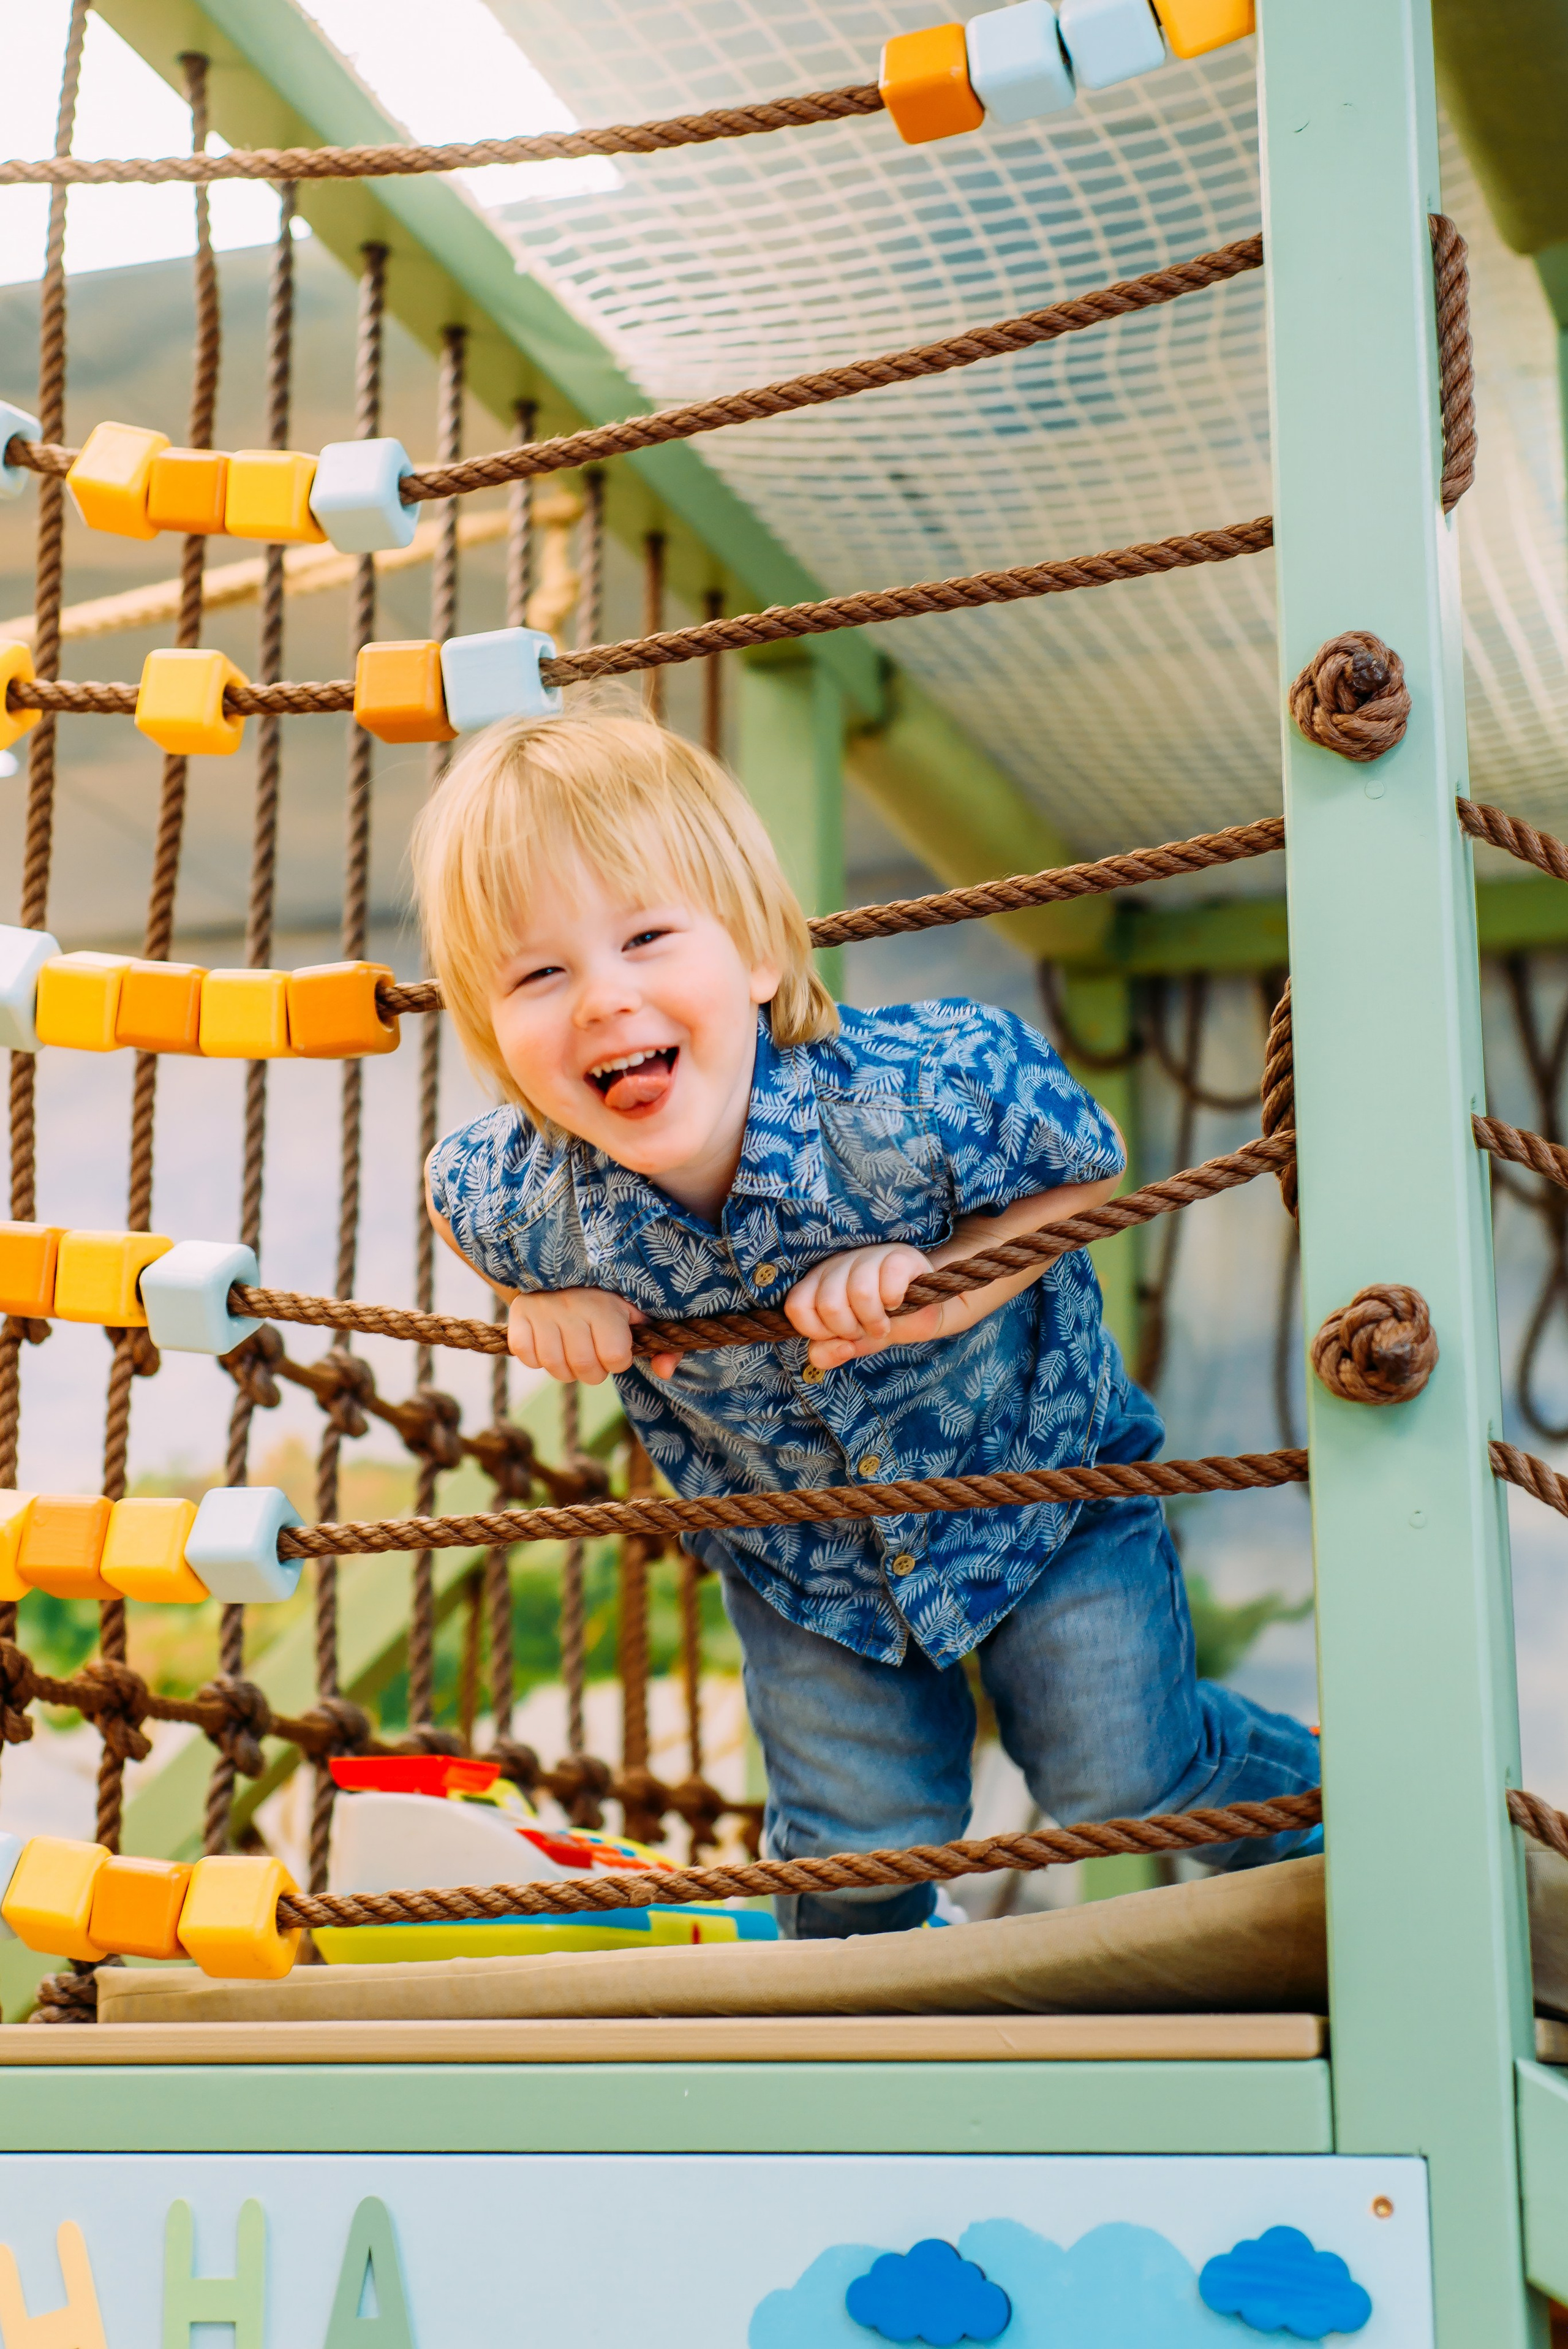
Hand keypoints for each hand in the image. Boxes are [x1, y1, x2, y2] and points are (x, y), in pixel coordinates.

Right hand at [507, 1289, 677, 1382]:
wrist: (563, 1268)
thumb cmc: (609, 1299)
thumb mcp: (639, 1317)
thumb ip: (663, 1347)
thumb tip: (665, 1372)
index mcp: (607, 1306)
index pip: (615, 1357)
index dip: (618, 1362)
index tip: (617, 1350)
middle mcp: (574, 1306)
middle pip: (584, 1367)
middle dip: (593, 1372)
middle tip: (593, 1357)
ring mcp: (543, 1310)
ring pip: (553, 1365)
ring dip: (565, 1370)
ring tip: (571, 1354)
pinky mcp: (519, 1314)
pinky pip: (525, 1355)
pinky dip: (535, 1359)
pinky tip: (547, 1345)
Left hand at [784, 1243, 945, 1368]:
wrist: (919, 1312)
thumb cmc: (877, 1323)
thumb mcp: (848, 1344)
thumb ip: (827, 1353)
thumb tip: (838, 1348)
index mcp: (818, 1283)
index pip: (797, 1306)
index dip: (816, 1331)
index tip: (837, 1336)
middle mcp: (838, 1265)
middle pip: (829, 1304)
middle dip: (849, 1329)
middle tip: (863, 1331)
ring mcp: (868, 1257)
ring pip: (861, 1293)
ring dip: (875, 1321)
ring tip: (882, 1325)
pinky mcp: (899, 1257)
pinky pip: (890, 1281)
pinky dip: (894, 1301)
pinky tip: (896, 1303)